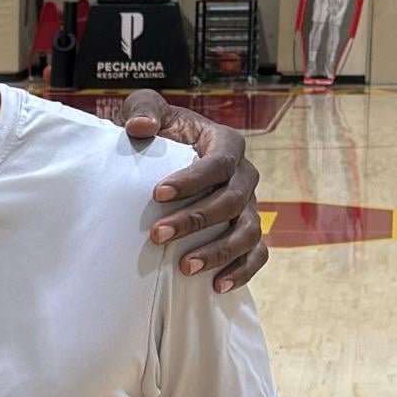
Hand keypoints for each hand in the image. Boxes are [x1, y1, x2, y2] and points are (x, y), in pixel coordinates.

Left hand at [125, 96, 265, 288]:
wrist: (171, 160)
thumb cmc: (161, 134)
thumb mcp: (148, 111)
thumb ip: (143, 110)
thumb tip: (139, 127)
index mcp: (226, 144)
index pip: (218, 163)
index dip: (192, 180)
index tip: (157, 194)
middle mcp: (245, 176)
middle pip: (232, 201)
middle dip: (196, 220)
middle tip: (157, 235)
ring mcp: (251, 207)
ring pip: (248, 232)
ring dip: (219, 252)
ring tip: (184, 267)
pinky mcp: (249, 232)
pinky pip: (257, 255)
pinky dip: (242, 272)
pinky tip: (215, 286)